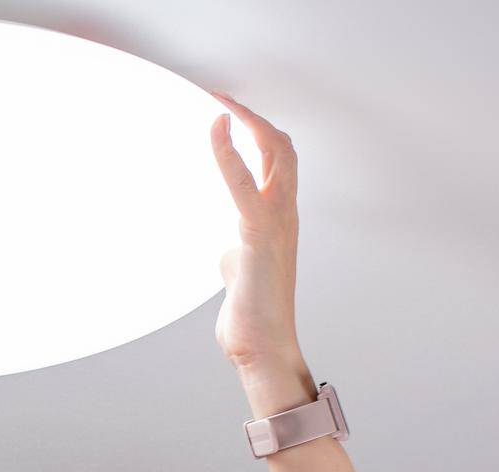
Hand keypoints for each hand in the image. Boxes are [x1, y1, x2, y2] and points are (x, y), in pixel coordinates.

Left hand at [207, 90, 303, 373]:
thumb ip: (236, 252)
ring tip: (220, 104)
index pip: (277, 162)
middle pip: (282, 148)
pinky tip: (214, 133)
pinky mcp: (258, 237)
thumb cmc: (251, 315)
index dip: (257, 132)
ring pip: (274, 155)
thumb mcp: (239, 273)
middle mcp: (284, 215)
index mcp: (279, 221)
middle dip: (254, 117)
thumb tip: (227, 250)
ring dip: (246, 123)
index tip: (229, 113)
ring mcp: (276, 224)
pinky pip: (244, 184)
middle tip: (222, 96)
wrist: (261, 348)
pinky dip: (228, 153)